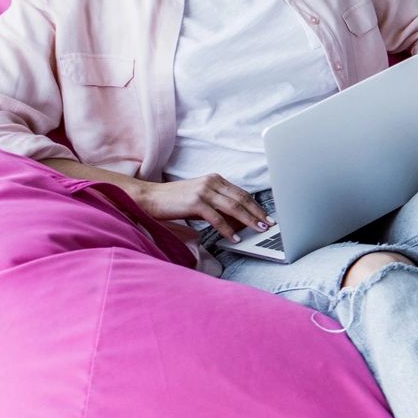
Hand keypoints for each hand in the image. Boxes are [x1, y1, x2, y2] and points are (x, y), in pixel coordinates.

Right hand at [125, 174, 269, 240]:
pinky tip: (235, 238)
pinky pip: (217, 219)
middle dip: (258, 213)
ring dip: (249, 220)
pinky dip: (228, 230)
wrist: (148, 198)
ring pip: (233, 207)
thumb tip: (239, 220)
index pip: (242, 193)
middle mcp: (211, 182)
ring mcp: (203, 191)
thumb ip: (218, 204)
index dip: (256, 205)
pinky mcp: (195, 203)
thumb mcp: (200, 198)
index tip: (267, 215)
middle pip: (242, 199)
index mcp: (215, 179)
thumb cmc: (174, 200)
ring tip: (259, 230)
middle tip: (270, 224)